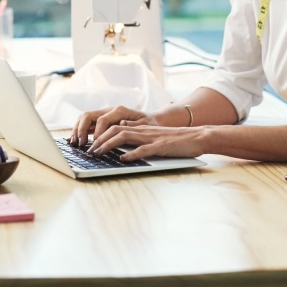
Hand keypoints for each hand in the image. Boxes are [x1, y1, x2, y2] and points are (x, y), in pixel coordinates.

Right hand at [69, 106, 152, 146]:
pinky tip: (74, 140)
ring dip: (77, 130)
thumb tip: (122, 124)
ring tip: (74, 143)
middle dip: (81, 129)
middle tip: (80, 143)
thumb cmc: (149, 123)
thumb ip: (134, 125)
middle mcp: (109, 110)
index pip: (102, 119)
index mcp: (120, 110)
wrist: (151, 120)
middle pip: (88, 115)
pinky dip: (78, 131)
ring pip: (84, 118)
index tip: (95, 143)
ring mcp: (104, 115)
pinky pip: (86, 123)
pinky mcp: (101, 121)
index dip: (97, 131)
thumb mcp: (146, 124)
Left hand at [89, 124, 204, 161]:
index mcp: (141, 128)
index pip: (115, 127)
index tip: (90, 144)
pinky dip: (132, 154)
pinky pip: (144, 149)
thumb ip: (139, 132)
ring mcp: (152, 137)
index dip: (100, 135)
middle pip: (115, 130)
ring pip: (125, 137)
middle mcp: (144, 130)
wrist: (197, 136)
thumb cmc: (176, 139)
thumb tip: (122, 131)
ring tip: (99, 153)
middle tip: (89, 151)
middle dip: (99, 140)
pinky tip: (123, 159)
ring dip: (109, 145)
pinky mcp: (161, 146)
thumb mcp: (154, 134)